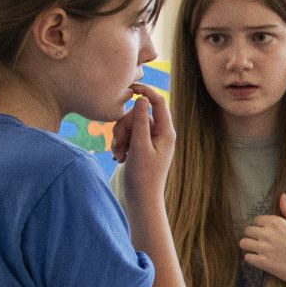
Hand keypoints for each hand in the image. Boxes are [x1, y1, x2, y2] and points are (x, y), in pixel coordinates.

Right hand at [113, 83, 174, 214]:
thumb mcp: (140, 146)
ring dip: (120, 137)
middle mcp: (160, 134)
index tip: (130, 87)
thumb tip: (142, 99)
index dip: (146, 91)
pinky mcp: (139, 146)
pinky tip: (119, 157)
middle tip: (121, 144)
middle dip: (124, 125)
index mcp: (166, 132)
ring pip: (129, 124)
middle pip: (137, 113)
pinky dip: (120, 143)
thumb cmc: (143, 176)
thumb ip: (140, 121)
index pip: (158, 102)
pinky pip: (126, 134)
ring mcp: (149, 140)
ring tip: (119, 154)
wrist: (140, 199)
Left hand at [241, 193, 285, 286]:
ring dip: (250, 246)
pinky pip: (247, 257)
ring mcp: (265, 248)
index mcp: (277, 222)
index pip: (256, 220)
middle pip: (248, 230)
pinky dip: (252, 259)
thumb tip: (282, 196)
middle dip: (254, 236)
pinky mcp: (264, 263)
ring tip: (259, 251)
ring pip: (244, 243)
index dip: (261, 227)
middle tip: (263, 243)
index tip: (268, 234)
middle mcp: (269, 233)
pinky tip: (261, 260)